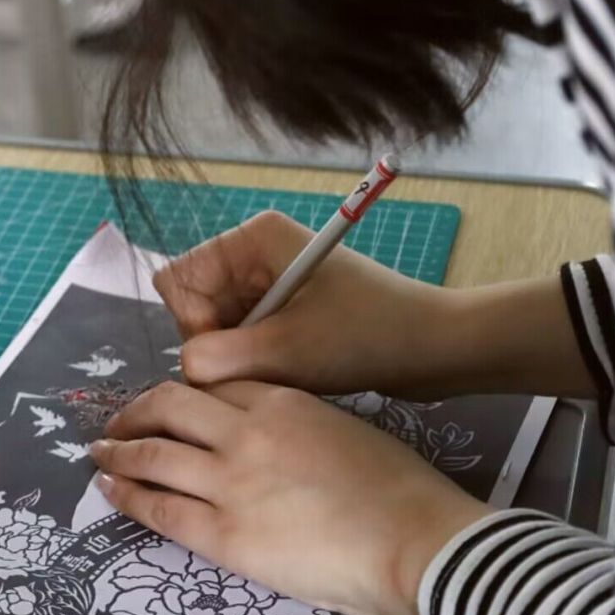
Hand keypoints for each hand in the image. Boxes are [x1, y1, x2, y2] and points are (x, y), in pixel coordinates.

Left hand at [88, 380, 489, 614]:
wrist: (416, 541)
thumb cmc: (401, 493)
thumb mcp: (348, 433)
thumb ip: (306, 430)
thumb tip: (286, 447)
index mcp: (284, 402)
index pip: (218, 383)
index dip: (185, 390)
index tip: (171, 402)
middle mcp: (247, 432)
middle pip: (171, 405)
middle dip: (137, 410)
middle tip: (119, 422)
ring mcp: (230, 482)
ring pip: (154, 453)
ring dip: (118, 451)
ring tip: (100, 453)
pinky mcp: (224, 534)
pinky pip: (159, 508)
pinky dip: (127, 496)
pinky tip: (110, 491)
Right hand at [154, 210, 457, 394]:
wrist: (434, 349)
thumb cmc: (367, 335)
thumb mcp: (289, 348)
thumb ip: (222, 357)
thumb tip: (184, 368)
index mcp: (253, 239)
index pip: (180, 279)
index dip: (194, 322)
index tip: (229, 355)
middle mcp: (254, 254)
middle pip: (194, 307)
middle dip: (217, 345)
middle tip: (259, 371)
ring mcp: (268, 284)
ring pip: (216, 331)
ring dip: (238, 361)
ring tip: (281, 375)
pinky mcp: (284, 313)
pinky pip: (242, 343)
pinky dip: (256, 366)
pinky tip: (289, 376)